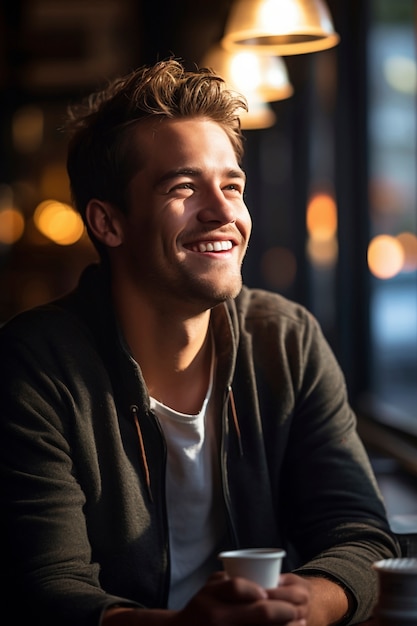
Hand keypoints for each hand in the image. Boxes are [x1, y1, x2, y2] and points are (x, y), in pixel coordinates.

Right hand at [172, 571, 308, 624]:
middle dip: (284, 611)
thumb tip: (259, 572)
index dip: (258, 590)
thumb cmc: (200, 607)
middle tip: (295, 609)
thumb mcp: (208, 587)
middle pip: (260, 614)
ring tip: (300, 623)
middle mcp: (218, 618)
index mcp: (212, 598)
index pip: (238, 588)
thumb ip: (229, 579)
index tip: (271, 593)